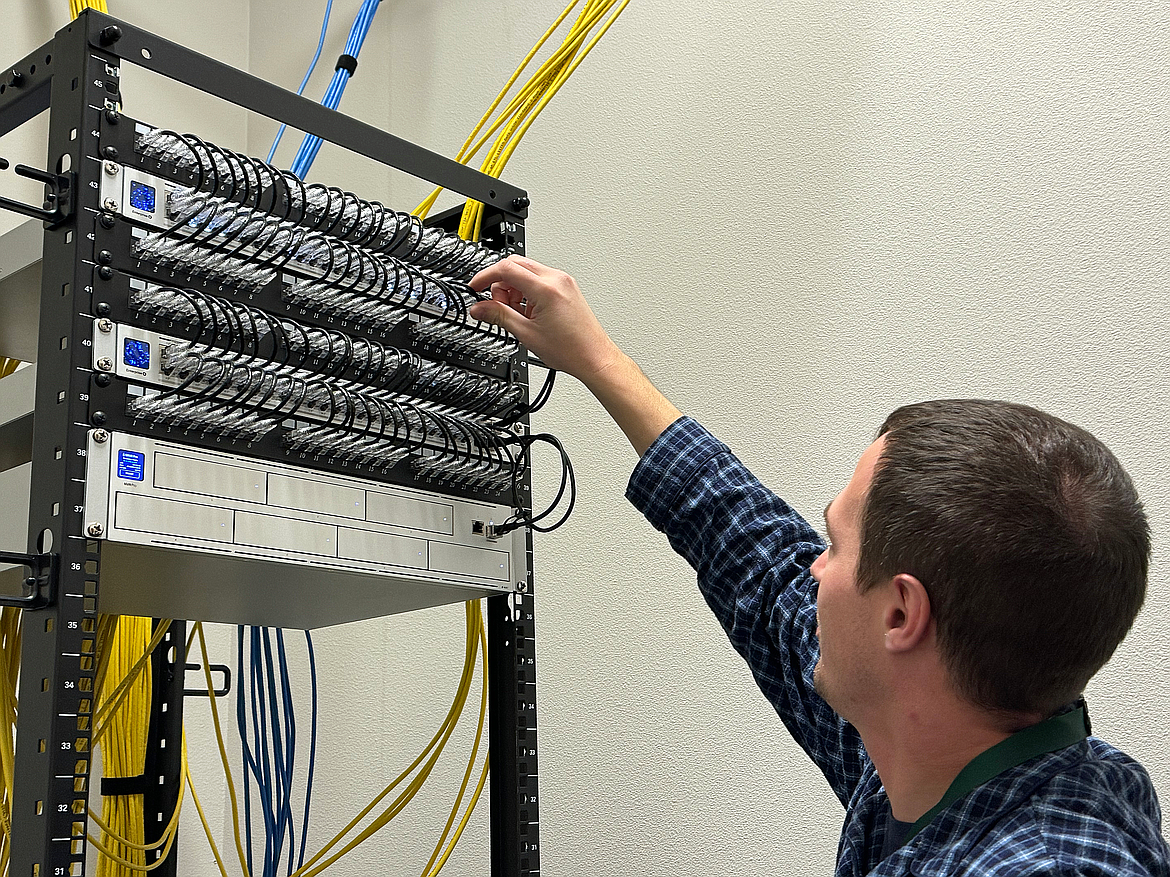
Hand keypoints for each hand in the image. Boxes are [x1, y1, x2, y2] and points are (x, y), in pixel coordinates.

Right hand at [469, 256, 621, 383]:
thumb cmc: (570, 350)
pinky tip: (528, 312)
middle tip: (496, 306)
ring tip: (516, 314)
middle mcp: (556, 279)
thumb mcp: (526, 334)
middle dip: (499, 284)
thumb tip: (479, 309)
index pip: (506, 269)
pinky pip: (538, 279)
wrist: (594, 357)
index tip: (475, 287)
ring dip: (513, 288)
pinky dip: (526, 291)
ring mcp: (563, 281)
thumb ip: (499, 316)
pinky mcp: (566, 287)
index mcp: (546, 289)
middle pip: (515, 265)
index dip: (485, 277)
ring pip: (526, 271)